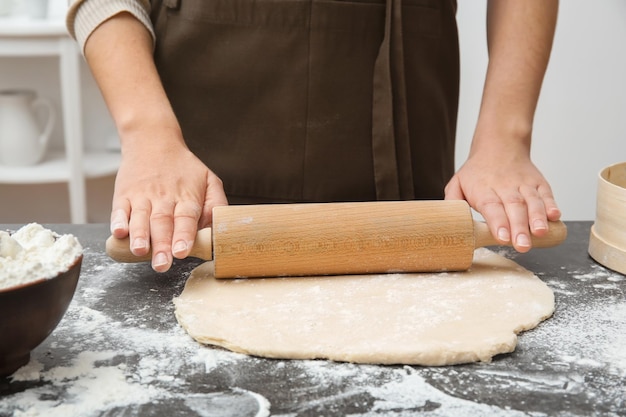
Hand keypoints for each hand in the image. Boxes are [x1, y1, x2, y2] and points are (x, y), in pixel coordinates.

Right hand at [109, 140, 227, 271]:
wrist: (152, 141)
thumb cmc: (184, 168)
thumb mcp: (209, 180)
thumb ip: (217, 205)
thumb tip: (218, 230)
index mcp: (186, 196)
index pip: (186, 217)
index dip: (184, 235)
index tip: (182, 251)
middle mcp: (164, 197)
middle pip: (163, 223)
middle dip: (162, 245)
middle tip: (162, 264)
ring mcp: (142, 196)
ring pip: (141, 218)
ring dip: (140, 236)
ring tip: (140, 251)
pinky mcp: (123, 194)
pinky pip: (119, 209)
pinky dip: (118, 221)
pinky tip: (119, 232)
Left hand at [445, 145, 560, 252]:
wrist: (500, 145)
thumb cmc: (477, 172)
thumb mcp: (457, 183)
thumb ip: (453, 202)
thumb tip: (451, 221)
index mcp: (483, 189)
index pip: (491, 207)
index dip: (498, 222)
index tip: (503, 237)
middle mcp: (505, 186)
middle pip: (513, 207)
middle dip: (519, 228)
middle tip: (522, 245)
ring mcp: (523, 184)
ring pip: (532, 201)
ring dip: (537, 218)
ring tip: (540, 233)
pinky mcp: (538, 183)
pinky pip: (546, 193)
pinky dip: (551, 204)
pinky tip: (555, 216)